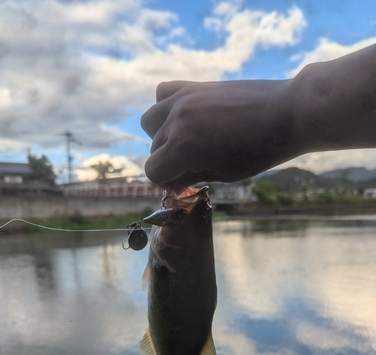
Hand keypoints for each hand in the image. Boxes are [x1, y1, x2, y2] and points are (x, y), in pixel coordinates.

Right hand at [141, 79, 299, 189]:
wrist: (286, 113)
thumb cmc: (260, 151)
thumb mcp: (225, 173)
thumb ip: (193, 175)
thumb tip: (176, 179)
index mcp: (182, 148)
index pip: (153, 171)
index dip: (167, 182)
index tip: (185, 183)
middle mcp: (175, 121)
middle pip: (154, 148)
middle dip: (169, 162)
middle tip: (193, 166)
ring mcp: (183, 100)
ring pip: (151, 121)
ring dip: (162, 135)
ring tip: (186, 140)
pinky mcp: (194, 86)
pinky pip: (163, 93)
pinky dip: (167, 106)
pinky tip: (186, 115)